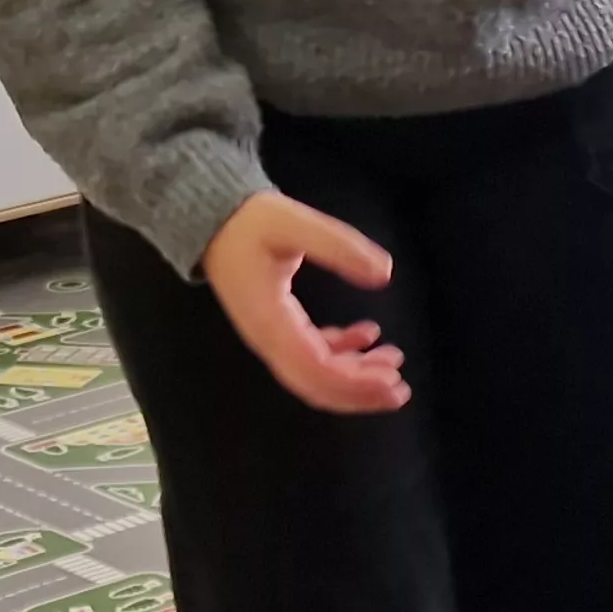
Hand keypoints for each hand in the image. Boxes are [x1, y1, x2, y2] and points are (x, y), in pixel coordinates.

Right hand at [201, 191, 410, 413]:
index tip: (393, 381)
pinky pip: (311, 354)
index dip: (356, 383)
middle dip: (360, 393)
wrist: (212, 219)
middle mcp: (268, 339)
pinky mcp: (277, 327)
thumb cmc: (248, 221)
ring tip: (392, 362)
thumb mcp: (294, 223)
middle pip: (316, 385)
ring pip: (315, 374)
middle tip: (400, 389)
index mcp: (270, 321)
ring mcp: (271, 336)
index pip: (316, 369)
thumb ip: (339, 246)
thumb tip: (385, 273)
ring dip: (355, 375)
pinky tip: (369, 335)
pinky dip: (342, 352)